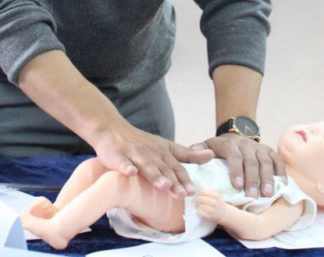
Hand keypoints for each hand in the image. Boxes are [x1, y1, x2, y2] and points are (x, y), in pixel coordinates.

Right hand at [93, 124, 214, 198]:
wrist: (111, 128)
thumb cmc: (141, 142)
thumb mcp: (166, 146)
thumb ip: (187, 154)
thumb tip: (211, 155)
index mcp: (163, 151)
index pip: (177, 167)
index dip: (185, 179)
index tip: (193, 191)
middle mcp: (151, 152)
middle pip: (163, 169)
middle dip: (173, 182)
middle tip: (183, 195)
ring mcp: (134, 153)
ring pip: (146, 166)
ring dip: (155, 175)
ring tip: (164, 185)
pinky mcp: (117, 155)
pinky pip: (122, 162)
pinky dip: (126, 167)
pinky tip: (130, 172)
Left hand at [191, 134, 284, 198]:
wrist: (234, 135)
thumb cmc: (218, 148)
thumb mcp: (206, 146)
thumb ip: (198, 151)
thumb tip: (194, 155)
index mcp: (229, 144)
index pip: (234, 156)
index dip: (236, 170)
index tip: (237, 185)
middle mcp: (245, 144)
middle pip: (251, 161)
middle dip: (252, 179)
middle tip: (252, 196)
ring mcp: (259, 147)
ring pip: (265, 162)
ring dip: (267, 178)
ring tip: (267, 193)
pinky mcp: (269, 151)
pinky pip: (277, 160)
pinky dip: (281, 172)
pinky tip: (282, 185)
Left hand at [195, 189, 227, 222]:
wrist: (222, 213)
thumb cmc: (216, 201)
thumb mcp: (216, 194)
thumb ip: (209, 191)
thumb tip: (199, 190)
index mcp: (217, 196)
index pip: (206, 192)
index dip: (201, 192)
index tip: (200, 192)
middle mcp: (216, 204)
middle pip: (204, 199)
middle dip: (198, 198)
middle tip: (197, 198)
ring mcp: (213, 211)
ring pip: (202, 206)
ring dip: (198, 204)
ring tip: (198, 203)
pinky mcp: (209, 217)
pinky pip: (201, 213)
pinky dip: (198, 210)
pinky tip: (199, 208)